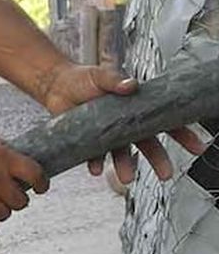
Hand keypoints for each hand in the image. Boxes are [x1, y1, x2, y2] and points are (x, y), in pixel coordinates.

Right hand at [0, 130, 48, 229]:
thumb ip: (7, 153)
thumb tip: (27, 171)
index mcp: (0, 156)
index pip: (35, 174)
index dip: (42, 184)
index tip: (41, 187)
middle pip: (22, 201)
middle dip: (18, 198)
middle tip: (9, 192)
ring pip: (6, 214)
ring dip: (3, 209)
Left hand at [39, 63, 206, 183]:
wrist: (56, 85)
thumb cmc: (83, 79)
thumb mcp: (101, 75)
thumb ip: (115, 79)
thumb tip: (130, 85)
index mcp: (136, 107)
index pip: (164, 122)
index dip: (182, 134)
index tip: (196, 146)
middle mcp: (126, 124)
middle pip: (147, 144)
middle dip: (158, 159)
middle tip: (165, 174)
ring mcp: (108, 134)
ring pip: (123, 153)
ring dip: (125, 166)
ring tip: (126, 178)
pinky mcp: (90, 140)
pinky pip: (95, 155)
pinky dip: (96, 162)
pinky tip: (95, 169)